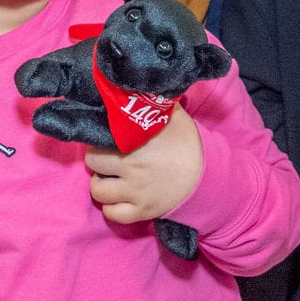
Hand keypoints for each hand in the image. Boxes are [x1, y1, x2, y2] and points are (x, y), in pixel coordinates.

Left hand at [83, 103, 202, 224]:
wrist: (207, 174)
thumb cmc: (187, 142)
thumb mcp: (171, 114)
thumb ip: (151, 100)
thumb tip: (134, 85)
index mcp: (134, 143)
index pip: (96, 141)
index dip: (97, 139)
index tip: (103, 139)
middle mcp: (131, 168)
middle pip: (92, 164)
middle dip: (97, 160)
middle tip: (106, 158)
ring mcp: (136, 192)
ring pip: (98, 192)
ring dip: (101, 184)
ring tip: (110, 178)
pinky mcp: (143, 211)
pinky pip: (113, 215)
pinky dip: (111, 207)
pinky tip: (119, 197)